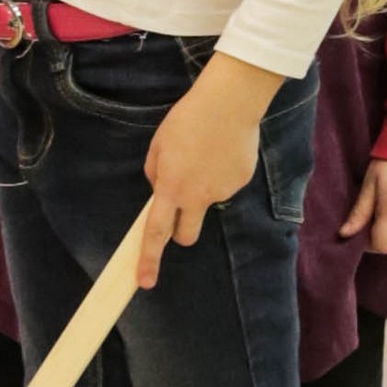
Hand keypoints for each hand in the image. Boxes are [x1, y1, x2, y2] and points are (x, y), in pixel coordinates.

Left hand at [138, 50, 280, 282]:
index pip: (156, 232)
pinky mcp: (241, 182)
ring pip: (209, 201)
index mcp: (171, 188)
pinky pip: (226, 184)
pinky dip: (222, 172)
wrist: (228, 104)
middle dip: (182, 231)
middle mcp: (197, 197)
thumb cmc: (187, 120)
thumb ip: (156, 173)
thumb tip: (162, 189)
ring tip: (206, 154)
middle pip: (188, 235)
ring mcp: (222, 191)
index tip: (145, 282)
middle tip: (181, 208)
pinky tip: (223, 149)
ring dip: (204, 189)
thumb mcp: (158, 144)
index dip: (149, 259)